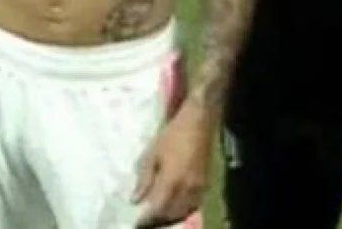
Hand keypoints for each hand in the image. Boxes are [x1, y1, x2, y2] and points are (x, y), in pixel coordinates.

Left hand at [133, 100, 211, 227]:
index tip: (136, 224)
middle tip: (145, 223)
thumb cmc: (172, 135)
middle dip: (158, 221)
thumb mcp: (152, 154)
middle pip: (172, 214)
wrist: (198, 122)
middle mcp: (187, 189)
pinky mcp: (205, 184)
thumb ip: (144, 179)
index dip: (147, 220)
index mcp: (172, 181)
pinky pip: (194, 205)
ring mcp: (199, 188)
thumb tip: (136, 199)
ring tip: (157, 219)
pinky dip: (183, 211)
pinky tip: (174, 209)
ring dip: (171, 218)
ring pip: (184, 212)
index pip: (158, 209)